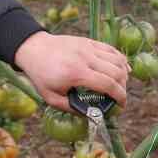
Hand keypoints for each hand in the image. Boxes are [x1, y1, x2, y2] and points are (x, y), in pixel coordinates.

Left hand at [12, 30, 128, 110]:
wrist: (34, 49)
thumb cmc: (41, 75)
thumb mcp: (51, 98)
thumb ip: (72, 108)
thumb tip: (91, 116)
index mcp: (76, 74)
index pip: (108, 85)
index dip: (120, 96)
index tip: (122, 105)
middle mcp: (86, 58)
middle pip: (117, 72)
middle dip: (123, 87)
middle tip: (119, 97)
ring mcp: (88, 48)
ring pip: (117, 59)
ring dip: (124, 73)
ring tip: (120, 84)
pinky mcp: (89, 42)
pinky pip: (111, 49)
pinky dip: (120, 60)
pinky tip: (122, 68)